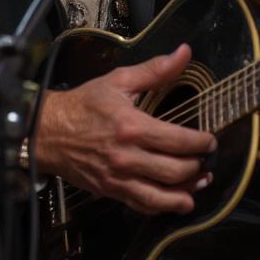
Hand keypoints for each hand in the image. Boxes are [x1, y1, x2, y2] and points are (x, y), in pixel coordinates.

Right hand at [33, 43, 214, 214]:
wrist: (48, 131)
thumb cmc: (84, 104)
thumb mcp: (119, 80)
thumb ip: (156, 69)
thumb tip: (184, 52)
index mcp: (132, 126)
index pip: (178, 141)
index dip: (201, 143)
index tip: (210, 140)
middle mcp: (127, 156)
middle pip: (175, 171)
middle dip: (197, 166)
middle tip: (207, 159)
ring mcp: (119, 178)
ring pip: (162, 195)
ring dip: (187, 192)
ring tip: (202, 184)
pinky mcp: (111, 191)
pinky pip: (143, 205)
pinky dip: (164, 206)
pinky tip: (177, 201)